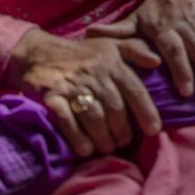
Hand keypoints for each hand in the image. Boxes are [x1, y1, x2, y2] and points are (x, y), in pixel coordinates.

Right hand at [7, 28, 162, 156]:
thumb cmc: (82, 53)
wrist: (38, 52)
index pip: (134, 90)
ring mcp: (72, 85)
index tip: (154, 130)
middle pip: (115, 108)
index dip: (146, 112)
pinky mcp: (51, 96)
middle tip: (124, 142)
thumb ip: (136, 50)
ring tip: (107, 147)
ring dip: (103, 137)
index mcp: (112, 62)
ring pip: (93, 116)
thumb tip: (157, 61)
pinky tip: (85, 149)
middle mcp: (94, 74)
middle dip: (122, 130)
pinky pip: (66, 120)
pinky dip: (77, 137)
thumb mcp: (111, 45)